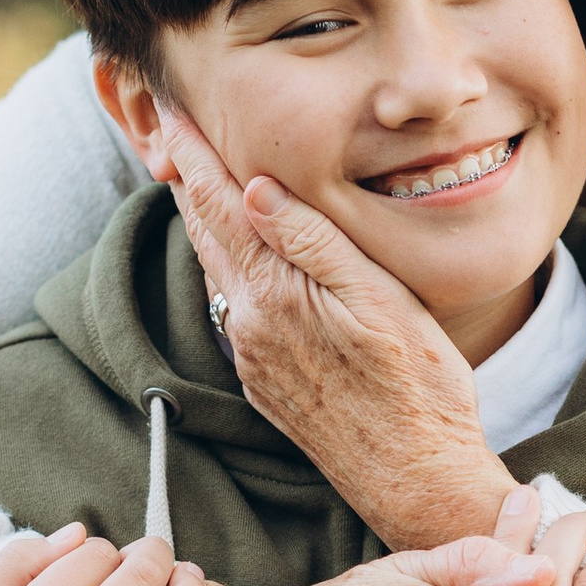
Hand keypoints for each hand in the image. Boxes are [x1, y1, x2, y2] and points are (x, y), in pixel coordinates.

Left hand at [160, 110, 515, 550]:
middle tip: (165, 123)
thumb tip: (256, 189)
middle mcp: (248, 325)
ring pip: (214, 269)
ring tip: (190, 174)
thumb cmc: (419, 389)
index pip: (219, 203)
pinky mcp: (264, 382)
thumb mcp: (380, 301)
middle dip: (184, 174)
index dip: (194, 149)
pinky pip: (231, 306)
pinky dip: (224, 264)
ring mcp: (252, 356)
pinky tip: (233, 253)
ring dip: (199, 219)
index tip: (170, 104)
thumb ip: (315, 242)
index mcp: (274, 294)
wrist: (416, 481)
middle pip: (203, 231)